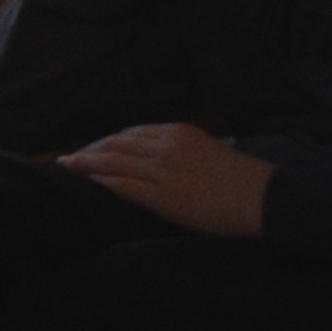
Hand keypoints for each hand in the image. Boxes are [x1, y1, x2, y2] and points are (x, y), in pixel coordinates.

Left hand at [60, 123, 273, 236]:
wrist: (263, 198)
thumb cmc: (245, 180)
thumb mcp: (211, 150)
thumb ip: (185, 150)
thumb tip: (166, 158)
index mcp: (179, 131)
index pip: (134, 132)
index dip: (111, 140)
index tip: (97, 146)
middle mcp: (166, 145)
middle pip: (118, 142)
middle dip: (92, 149)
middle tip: (73, 157)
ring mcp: (161, 170)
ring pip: (113, 161)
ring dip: (87, 163)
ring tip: (68, 166)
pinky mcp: (160, 195)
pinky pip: (121, 184)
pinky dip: (100, 181)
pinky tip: (86, 182)